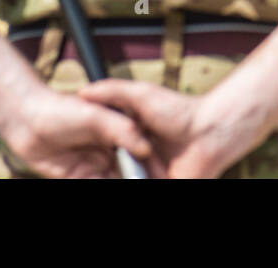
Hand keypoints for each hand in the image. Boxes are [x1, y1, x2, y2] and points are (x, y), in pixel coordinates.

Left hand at [0, 87, 156, 178]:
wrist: (24, 119)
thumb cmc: (61, 109)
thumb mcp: (96, 116)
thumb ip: (123, 130)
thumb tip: (145, 150)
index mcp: (118, 130)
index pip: (141, 151)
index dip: (152, 164)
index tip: (164, 174)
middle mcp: (109, 149)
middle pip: (131, 170)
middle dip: (140, 177)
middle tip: (155, 181)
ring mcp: (93, 164)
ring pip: (116, 179)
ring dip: (126, 181)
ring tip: (140, 184)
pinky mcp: (78, 176)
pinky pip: (96, 185)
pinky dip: (106, 186)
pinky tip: (116, 185)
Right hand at [78, 79, 261, 177]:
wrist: (211, 131)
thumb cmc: (179, 110)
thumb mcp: (141, 94)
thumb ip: (112, 91)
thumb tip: (82, 91)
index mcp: (134, 137)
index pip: (103, 151)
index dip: (88, 155)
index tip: (67, 157)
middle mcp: (141, 158)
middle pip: (112, 170)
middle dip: (98, 171)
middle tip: (74, 172)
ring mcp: (152, 174)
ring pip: (126, 178)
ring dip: (112, 176)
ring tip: (91, 176)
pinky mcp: (163, 184)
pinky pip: (143, 186)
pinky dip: (135, 183)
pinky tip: (128, 179)